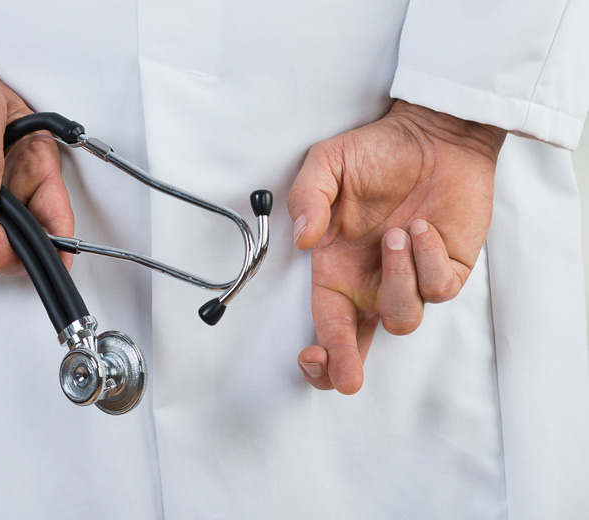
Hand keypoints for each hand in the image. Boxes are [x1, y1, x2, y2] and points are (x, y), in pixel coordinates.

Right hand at [288, 100, 505, 393]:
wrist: (434, 134)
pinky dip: (427, 260)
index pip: (325, 325)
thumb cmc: (376, 152)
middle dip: (348, 366)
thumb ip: (306, 199)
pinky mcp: (447, 270)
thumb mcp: (326, 164)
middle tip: (347, 376)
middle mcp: (369, 283)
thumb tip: (302, 240)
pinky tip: (422, 227)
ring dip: (397, 280)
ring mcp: (409, 280)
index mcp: (336, 269)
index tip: (314, 356)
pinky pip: (437, 289)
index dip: (320, 351)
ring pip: (401, 318)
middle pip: (357, 346)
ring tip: (396, 234)